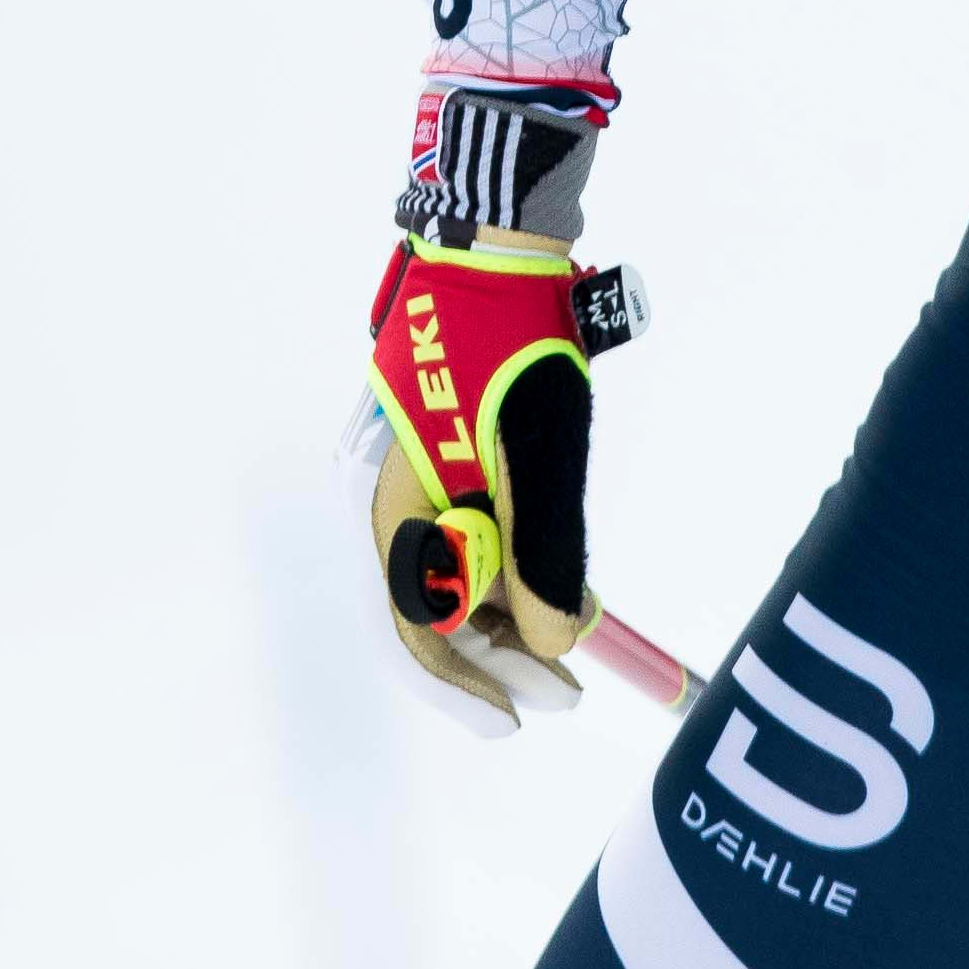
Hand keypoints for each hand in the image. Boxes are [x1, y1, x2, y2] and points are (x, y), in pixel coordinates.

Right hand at [351, 87, 640, 734]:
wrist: (497, 250)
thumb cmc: (517, 344)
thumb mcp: (542, 453)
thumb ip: (547, 550)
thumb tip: (556, 642)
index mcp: (396, 510)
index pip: (418, 629)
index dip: (466, 685)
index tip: (524, 718)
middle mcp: (392, 503)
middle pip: (439, 610)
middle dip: (503, 658)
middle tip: (568, 691)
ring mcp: (415, 480)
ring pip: (459, 574)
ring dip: (511, 616)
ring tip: (576, 642)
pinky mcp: (445, 456)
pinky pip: (472, 533)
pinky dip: (513, 566)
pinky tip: (561, 585)